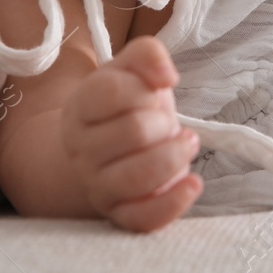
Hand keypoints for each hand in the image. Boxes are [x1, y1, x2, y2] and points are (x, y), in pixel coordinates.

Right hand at [59, 36, 202, 231]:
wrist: (108, 151)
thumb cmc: (128, 106)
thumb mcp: (132, 70)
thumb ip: (148, 54)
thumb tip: (166, 76)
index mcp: (80, 107)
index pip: (113, 92)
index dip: (145, 88)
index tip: (154, 92)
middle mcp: (81, 149)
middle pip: (135, 131)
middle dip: (164, 122)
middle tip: (168, 123)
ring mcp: (96, 185)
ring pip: (140, 176)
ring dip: (175, 156)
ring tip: (185, 144)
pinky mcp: (118, 215)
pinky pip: (143, 218)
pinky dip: (174, 201)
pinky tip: (192, 182)